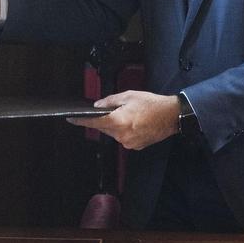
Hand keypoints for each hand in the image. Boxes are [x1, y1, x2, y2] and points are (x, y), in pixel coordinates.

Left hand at [66, 90, 180, 149]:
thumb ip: (110, 101)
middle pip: (104, 128)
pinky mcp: (135, 146)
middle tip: (118, 110)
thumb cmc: (152, 104)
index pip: (94, 122)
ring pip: (114, 133)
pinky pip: (123, 138)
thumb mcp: (129, 96)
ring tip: (130, 115)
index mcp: (119, 121)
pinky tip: (134, 123)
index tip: (71, 119)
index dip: (81, 121)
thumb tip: (98, 106)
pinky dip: (124, 130)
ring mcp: (128, 143)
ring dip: (116, 125)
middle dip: (106, 119)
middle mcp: (122, 135)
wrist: (171, 116)